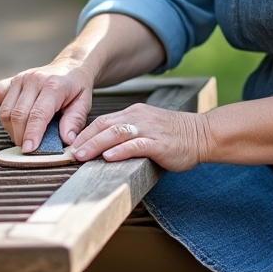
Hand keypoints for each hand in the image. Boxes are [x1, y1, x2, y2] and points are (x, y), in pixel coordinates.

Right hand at [0, 61, 94, 152]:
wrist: (70, 66)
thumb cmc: (76, 88)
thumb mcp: (84, 104)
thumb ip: (74, 122)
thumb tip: (66, 140)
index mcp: (54, 86)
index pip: (38, 114)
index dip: (32, 134)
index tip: (29, 150)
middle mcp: (34, 80)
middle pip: (18, 115)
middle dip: (20, 136)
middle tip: (28, 147)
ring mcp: (21, 78)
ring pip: (6, 110)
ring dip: (11, 128)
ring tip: (22, 136)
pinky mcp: (12, 80)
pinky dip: (1, 111)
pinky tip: (13, 118)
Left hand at [70, 104, 211, 171]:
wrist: (202, 134)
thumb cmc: (173, 136)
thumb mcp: (147, 128)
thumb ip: (128, 135)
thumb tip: (103, 149)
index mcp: (134, 114)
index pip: (103, 121)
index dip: (84, 133)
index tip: (71, 147)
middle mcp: (139, 118)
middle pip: (104, 125)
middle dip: (85, 140)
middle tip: (70, 153)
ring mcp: (149, 130)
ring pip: (116, 134)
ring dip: (96, 145)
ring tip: (82, 156)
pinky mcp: (159, 143)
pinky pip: (137, 145)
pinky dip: (121, 151)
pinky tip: (109, 157)